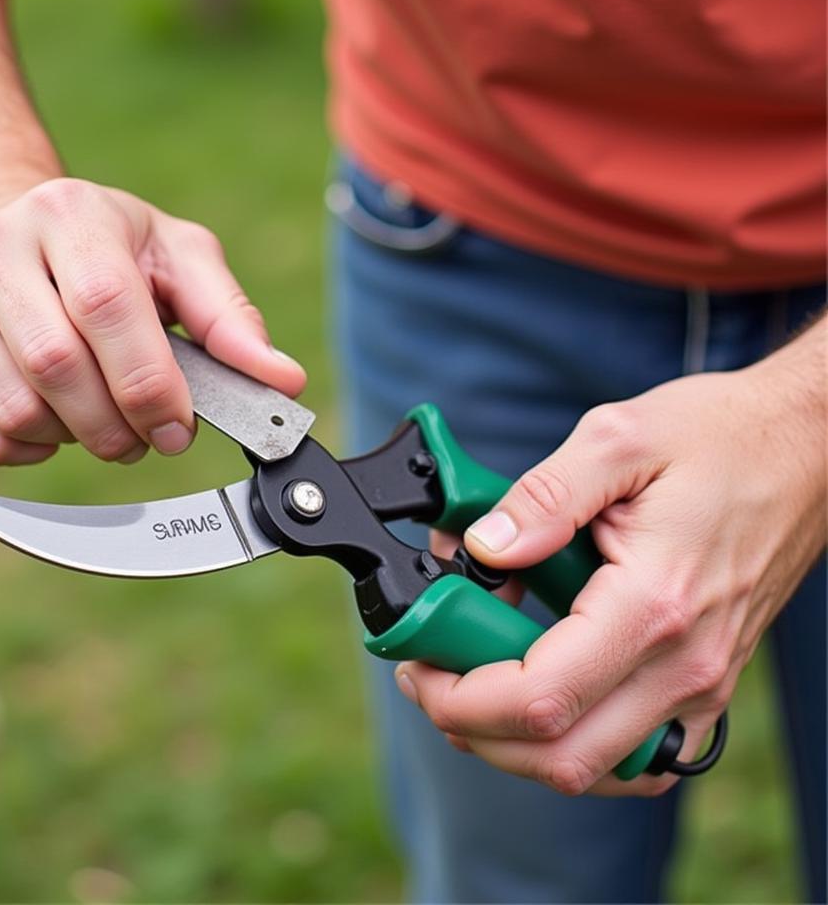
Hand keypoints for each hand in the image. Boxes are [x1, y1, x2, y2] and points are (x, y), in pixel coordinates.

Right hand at [0, 177, 305, 464]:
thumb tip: (283, 382)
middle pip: (57, 369)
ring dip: (79, 440)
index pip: (106, 307)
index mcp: (68, 216)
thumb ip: (229, 318)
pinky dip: (36, 452)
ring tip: (103, 419)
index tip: (179, 428)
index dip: (149, 383)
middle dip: (119, 425)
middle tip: (149, 436)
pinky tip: (57, 419)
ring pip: (18, 413)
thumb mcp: (174, 256)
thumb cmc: (104, 247)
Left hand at [399, 331, 825, 795]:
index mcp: (653, 604)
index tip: (417, 663)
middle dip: (473, 729)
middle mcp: (683, 663)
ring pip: (594, 768)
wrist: (804, 449)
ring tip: (470, 681)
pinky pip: (631, 752)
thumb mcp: (618, 439)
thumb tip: (481, 547)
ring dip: (516, 743)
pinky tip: (535, 690)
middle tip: (429, 676)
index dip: (460, 696)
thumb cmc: (720, 437)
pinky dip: (569, 739)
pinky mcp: (703, 682)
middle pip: (560, 756)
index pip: (539, 696)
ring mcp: (699, 683)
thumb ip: (543, 497)